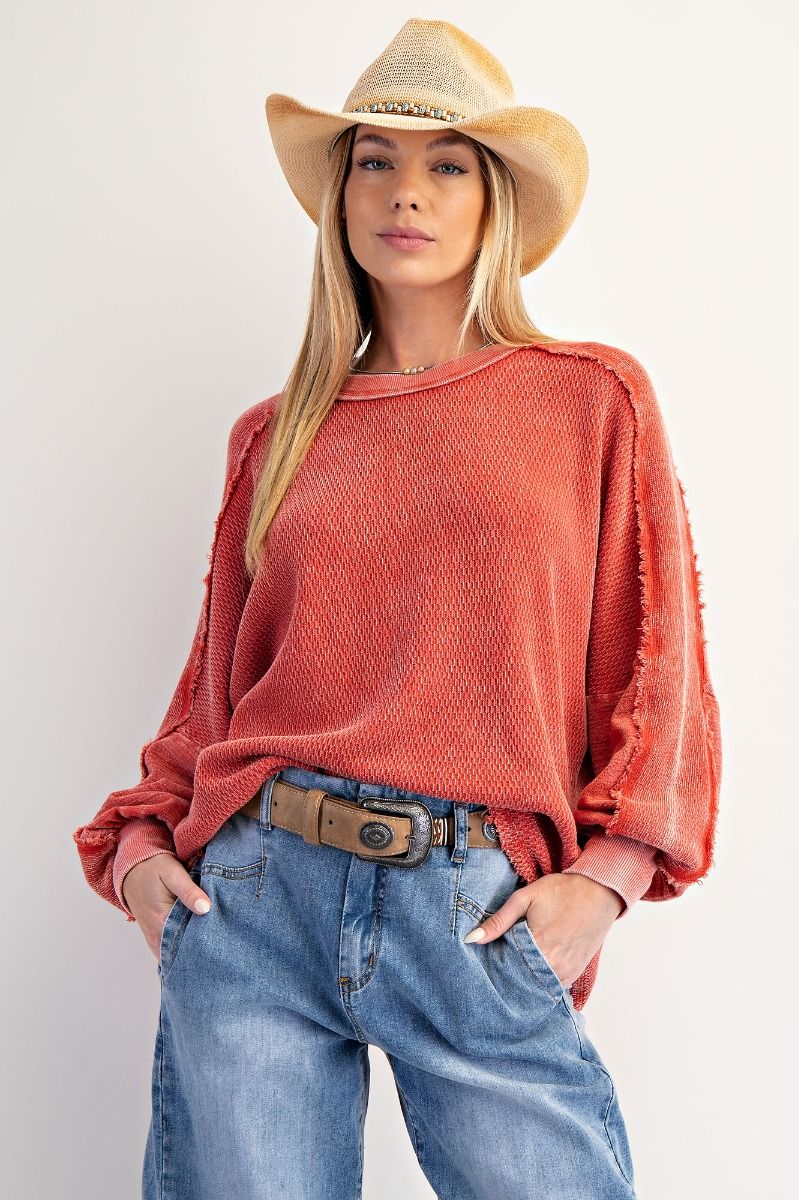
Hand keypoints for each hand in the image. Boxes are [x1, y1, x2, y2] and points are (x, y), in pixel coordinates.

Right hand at [121, 852, 212, 962]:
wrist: (130, 868)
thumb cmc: (152, 868)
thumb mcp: (172, 873)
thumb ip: (189, 891)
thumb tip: (206, 908)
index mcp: (161, 922)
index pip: (191, 941)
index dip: (209, 939)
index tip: (224, 934)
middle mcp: (156, 937)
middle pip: (186, 952)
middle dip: (204, 946)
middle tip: (223, 937)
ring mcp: (154, 940)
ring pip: (179, 954)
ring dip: (195, 947)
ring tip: (213, 937)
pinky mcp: (155, 938)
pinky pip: (172, 951)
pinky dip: (185, 946)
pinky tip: (198, 936)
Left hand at [462, 872, 623, 987]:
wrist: (600, 890)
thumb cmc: (561, 890)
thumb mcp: (525, 898)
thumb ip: (498, 921)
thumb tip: (471, 939)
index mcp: (539, 946)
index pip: (506, 971)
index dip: (493, 970)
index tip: (481, 969)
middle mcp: (554, 964)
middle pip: (521, 983)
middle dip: (506, 980)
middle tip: (492, 974)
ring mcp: (567, 971)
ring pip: (538, 988)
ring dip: (523, 983)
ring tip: (510, 974)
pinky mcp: (576, 972)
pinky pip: (554, 987)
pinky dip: (541, 983)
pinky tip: (530, 974)